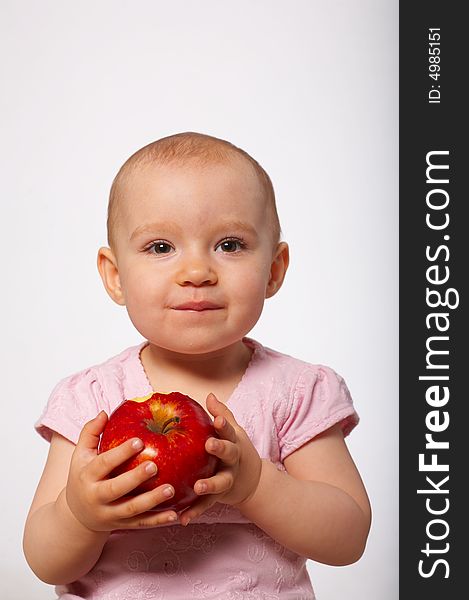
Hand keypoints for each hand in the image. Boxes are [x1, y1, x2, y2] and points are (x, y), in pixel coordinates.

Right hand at [65, 411, 177, 531]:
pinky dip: (158, 521)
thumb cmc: (83, 476)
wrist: (76, 516)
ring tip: (171, 489)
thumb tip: (104, 413)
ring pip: (132, 510)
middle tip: (155, 466)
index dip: (120, 452)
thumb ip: (90, 432)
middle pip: (116, 489)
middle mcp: (97, 496)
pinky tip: (175, 515)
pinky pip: (141, 524)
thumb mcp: (80, 454)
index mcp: (88, 476)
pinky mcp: (122, 525)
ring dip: (152, 501)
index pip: (104, 463)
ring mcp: (109, 514)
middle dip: (135, 478)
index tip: (139, 440)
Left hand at [179, 393, 261, 525]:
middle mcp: (233, 461)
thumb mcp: (233, 431)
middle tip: (209, 445)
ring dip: (209, 485)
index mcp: (234, 442)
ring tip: (198, 486)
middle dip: (220, 449)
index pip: (229, 430)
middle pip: (229, 453)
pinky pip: (207, 505)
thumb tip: (209, 395)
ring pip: (220, 482)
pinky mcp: (220, 496)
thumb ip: (222, 414)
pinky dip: (195, 512)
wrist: (252, 480)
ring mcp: (228, 479)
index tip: (217, 418)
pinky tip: (183, 519)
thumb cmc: (235, 449)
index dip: (224, 423)